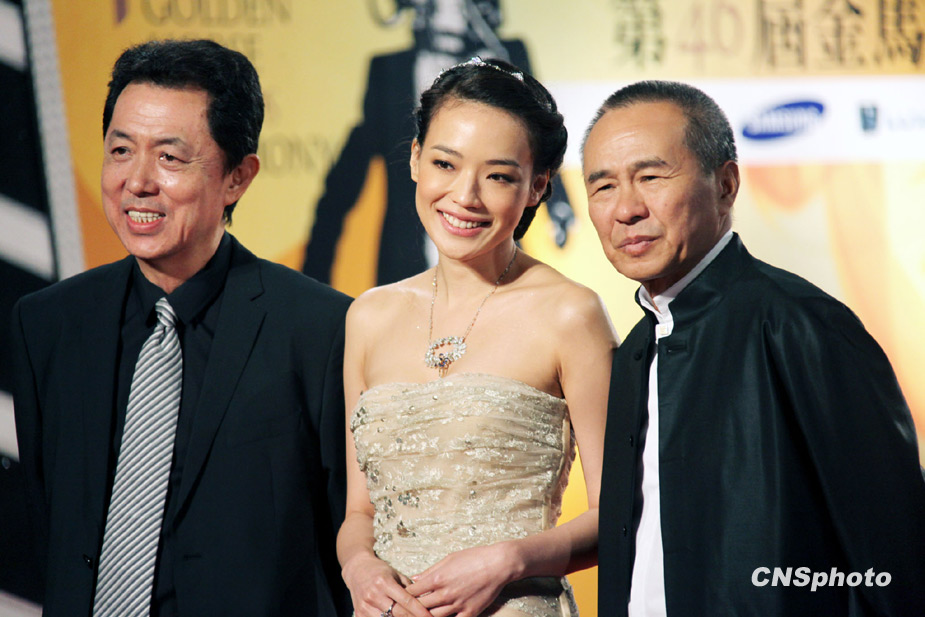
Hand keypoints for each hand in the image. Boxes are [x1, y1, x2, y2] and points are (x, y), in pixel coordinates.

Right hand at [342, 552, 433, 616]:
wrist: (356, 570)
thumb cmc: (380, 571)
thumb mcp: (396, 574)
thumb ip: (409, 587)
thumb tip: (424, 600)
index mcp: (384, 582)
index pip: (406, 600)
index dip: (420, 611)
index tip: (429, 616)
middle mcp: (373, 594)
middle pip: (398, 613)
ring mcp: (365, 606)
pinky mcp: (359, 613)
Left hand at [403, 543, 519, 616]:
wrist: (499, 564)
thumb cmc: (474, 557)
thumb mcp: (449, 558)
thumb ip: (431, 570)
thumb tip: (415, 578)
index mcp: (438, 578)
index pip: (413, 592)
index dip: (407, 594)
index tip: (406, 595)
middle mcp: (446, 593)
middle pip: (421, 607)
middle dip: (414, 607)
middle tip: (411, 608)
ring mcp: (458, 605)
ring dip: (427, 615)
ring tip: (425, 613)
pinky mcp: (470, 613)